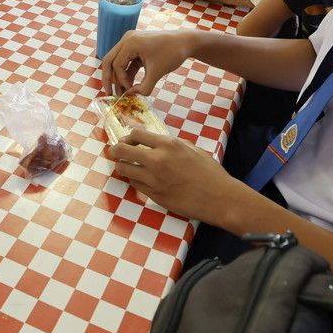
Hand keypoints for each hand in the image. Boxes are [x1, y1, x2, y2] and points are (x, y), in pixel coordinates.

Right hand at [100, 29, 194, 96]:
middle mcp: (127, 39)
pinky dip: (127, 72)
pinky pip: (126, 60)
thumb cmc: (172, 54)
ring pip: (117, 61)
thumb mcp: (157, 73)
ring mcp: (131, 41)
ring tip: (121, 92)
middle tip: (109, 94)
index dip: (121, 81)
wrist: (185, 42)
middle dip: (109, 79)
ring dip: (119, 77)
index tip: (129, 92)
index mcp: (130, 43)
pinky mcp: (136, 46)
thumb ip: (143, 87)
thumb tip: (131, 95)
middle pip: (109, 60)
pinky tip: (129, 85)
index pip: (117, 65)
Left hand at [107, 129, 244, 223]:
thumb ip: (172, 144)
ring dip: (121, 165)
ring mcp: (153, 179)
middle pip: (123, 150)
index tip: (128, 139)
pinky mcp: (153, 195)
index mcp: (168, 145)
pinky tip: (138, 178)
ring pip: (124, 169)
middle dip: (116, 149)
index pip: (136, 134)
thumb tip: (157, 143)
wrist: (217, 198)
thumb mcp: (193, 149)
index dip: (129, 136)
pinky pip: (135, 184)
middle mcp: (157, 160)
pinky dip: (134, 179)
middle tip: (114, 150)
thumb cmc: (210, 172)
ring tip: (123, 165)